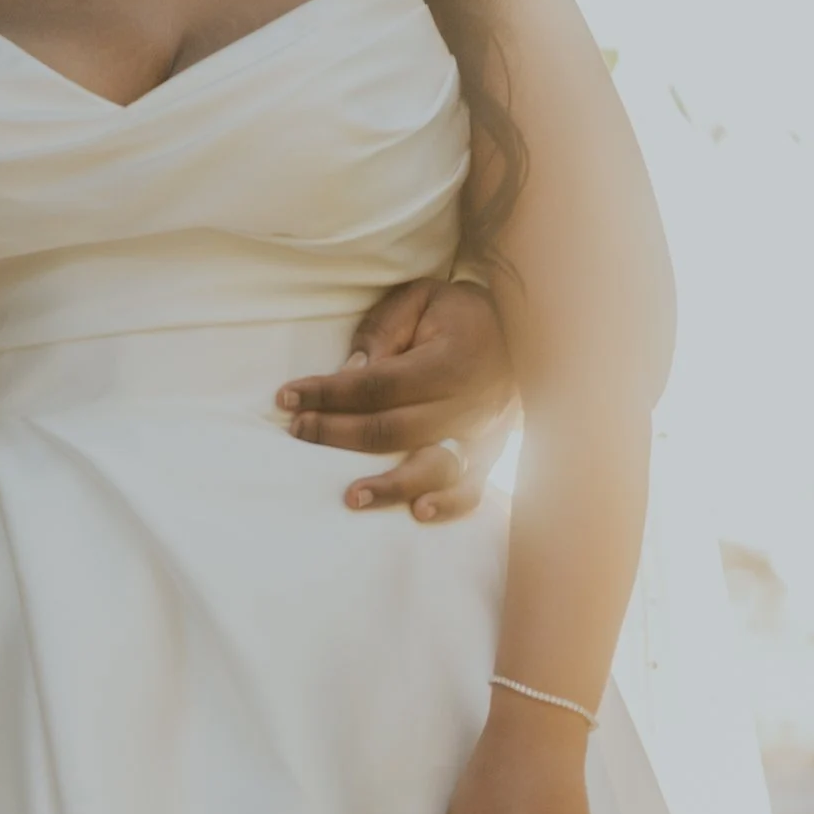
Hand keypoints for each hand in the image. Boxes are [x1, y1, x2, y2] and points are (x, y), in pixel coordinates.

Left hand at [280, 277, 515, 520]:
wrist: (525, 330)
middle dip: (337, 434)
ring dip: (390, 485)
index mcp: (447, 361)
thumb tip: (349, 372)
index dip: (328, 393)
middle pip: (392, 429)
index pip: (376, 383)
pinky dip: (449, 504)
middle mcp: (466, 403)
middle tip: (298, 432)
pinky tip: (419, 514)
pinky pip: (472, 488)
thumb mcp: (421, 300)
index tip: (288, 397)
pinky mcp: (491, 455)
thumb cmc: (460, 315)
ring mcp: (482, 434)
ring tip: (350, 497)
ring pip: (431, 468)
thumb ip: (383, 332)